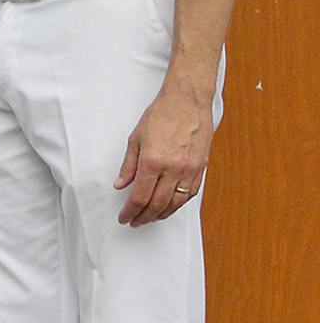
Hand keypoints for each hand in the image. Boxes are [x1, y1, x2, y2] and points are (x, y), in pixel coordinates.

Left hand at [115, 81, 215, 225]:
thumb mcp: (135, 139)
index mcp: (152, 161)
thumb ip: (128, 166)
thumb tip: (120, 185)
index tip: (124, 217)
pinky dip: (179, 204)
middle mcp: (173, 168)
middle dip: (144, 217)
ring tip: (150, 217)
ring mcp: (190, 169)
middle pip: (157, 204)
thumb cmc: (161, 115)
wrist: (187, 101)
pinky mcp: (201, 167)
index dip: (130, 211)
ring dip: (162, 214)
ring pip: (176, 203)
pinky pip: (190, 193)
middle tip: (135, 221)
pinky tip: (170, 206)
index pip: (139, 197)